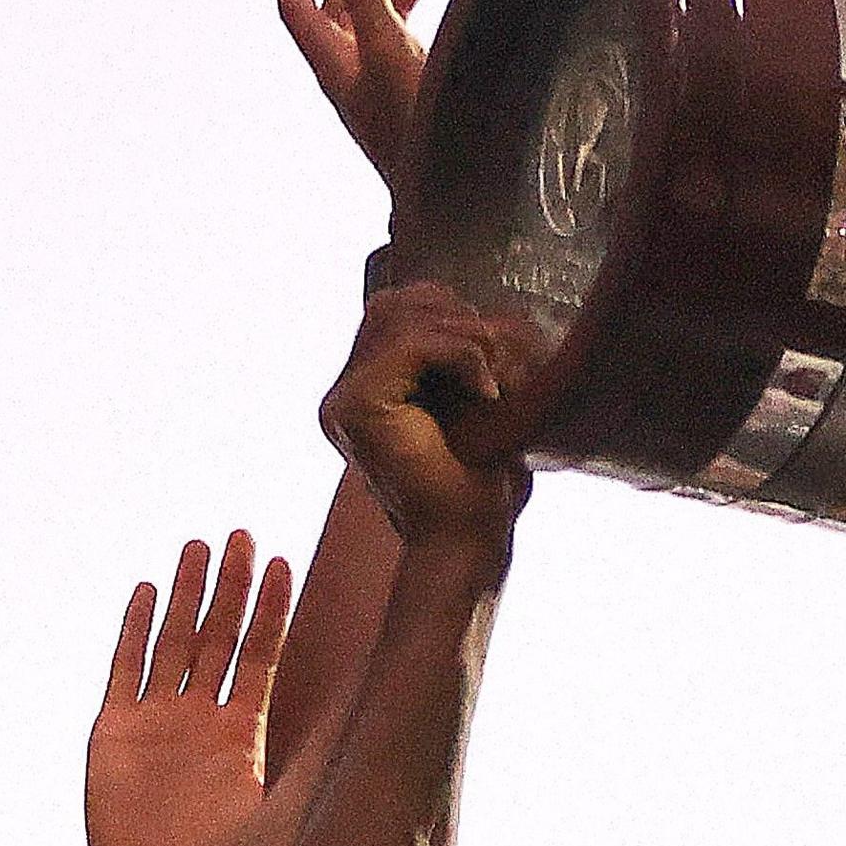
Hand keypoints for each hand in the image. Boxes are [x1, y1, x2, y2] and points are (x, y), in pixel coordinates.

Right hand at [89, 532, 290, 845]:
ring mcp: (156, 719)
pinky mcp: (114, 730)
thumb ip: (306, 775)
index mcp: (240, 733)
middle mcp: (200, 717)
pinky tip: (148, 589)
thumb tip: (373, 751)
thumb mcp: (272, 813)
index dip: (271, 611)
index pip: (260, 656)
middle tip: (243, 533)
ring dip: (188, 593)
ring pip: (175, 640)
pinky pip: (126, 668)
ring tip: (201, 544)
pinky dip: (136, 629)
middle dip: (232, 585)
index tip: (285, 563)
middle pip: (219, 636)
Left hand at [270, 0, 431, 181]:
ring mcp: (378, 90)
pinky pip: (399, 45)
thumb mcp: (392, 54)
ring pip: (373, 24)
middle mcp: (350, 76)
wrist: (449, 199)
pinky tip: (436, 10)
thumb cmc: (418, 132)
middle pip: (340, 6)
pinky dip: (410, 17)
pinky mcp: (406, 101)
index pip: (297, 8)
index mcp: (334, 66)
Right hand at [320, 283, 533, 541]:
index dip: (451, 314)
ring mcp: (344, 400)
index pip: (398, 310)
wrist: (467, 541)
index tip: (496, 356)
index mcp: (366, 391)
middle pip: (395, 304)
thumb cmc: (480, 485)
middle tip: (501, 362)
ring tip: (497, 380)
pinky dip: (462, 356)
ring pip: (404, 318)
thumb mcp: (476, 405)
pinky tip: (487, 392)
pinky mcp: (358, 406)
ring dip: (467, 339)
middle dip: (458, 319)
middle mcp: (344, 394)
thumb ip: (463, 356)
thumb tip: (485, 314)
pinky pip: (413, 344)